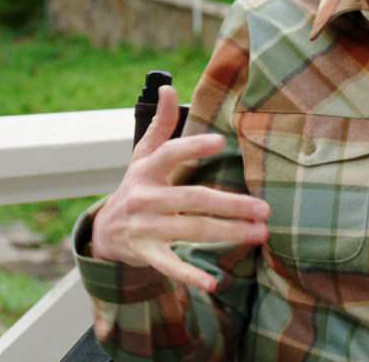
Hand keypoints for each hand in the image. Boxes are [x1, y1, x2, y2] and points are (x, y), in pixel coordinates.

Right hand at [91, 85, 270, 292]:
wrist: (104, 233)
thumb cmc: (135, 187)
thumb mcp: (141, 156)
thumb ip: (160, 124)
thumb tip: (168, 87)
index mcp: (146, 171)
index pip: (169, 155)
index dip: (192, 147)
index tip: (219, 142)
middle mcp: (145, 199)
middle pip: (192, 199)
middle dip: (230, 205)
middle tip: (264, 208)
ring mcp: (146, 228)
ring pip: (191, 230)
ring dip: (227, 233)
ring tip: (260, 234)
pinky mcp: (148, 254)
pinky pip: (170, 265)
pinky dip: (189, 275)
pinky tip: (213, 282)